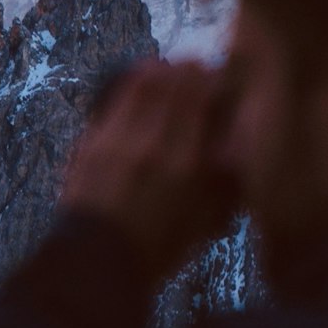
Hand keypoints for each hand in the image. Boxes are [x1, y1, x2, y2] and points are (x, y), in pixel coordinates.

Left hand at [61, 60, 237, 282]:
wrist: (99, 261)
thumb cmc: (159, 247)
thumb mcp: (205, 221)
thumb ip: (224, 182)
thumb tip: (236, 145)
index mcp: (186, 164)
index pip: (203, 100)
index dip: (212, 79)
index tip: (218, 77)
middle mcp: (154, 144)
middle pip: (174, 84)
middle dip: (188, 69)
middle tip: (195, 66)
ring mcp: (119, 140)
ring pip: (142, 84)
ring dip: (159, 70)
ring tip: (167, 69)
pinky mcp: (92, 141)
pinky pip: (115, 99)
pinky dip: (131, 86)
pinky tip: (137, 84)